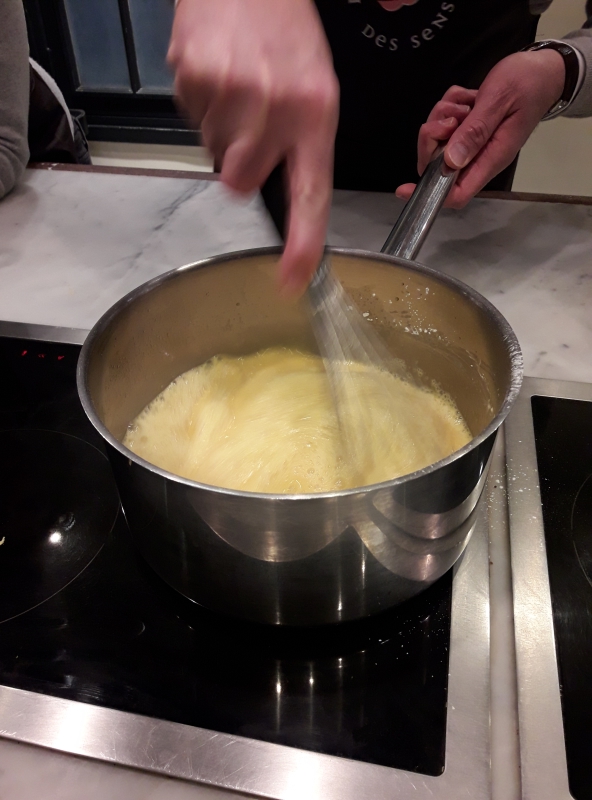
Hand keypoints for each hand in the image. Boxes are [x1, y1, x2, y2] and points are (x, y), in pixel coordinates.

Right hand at [168, 0, 338, 293]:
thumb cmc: (285, 30)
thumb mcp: (315, 86)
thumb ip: (299, 143)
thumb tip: (268, 189)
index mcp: (316, 113)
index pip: (311, 194)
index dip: (302, 243)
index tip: (292, 280)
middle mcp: (275, 108)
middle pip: (239, 183)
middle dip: (241, 164)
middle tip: (253, 123)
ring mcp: (232, 93)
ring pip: (214, 152)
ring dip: (222, 131)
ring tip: (239, 86)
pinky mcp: (194, 78)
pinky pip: (191, 120)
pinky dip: (201, 104)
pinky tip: (218, 73)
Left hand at [396, 50, 564, 207]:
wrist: (544, 69)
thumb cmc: (528, 83)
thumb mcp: (499, 101)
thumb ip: (475, 131)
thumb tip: (451, 162)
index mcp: (491, 158)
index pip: (457, 193)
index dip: (429, 194)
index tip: (404, 188)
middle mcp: (480, 157)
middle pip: (438, 165)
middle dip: (433, 139)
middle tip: (451, 117)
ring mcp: (474, 144)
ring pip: (438, 142)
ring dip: (442, 118)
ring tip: (465, 103)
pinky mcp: (469, 129)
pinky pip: (445, 124)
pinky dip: (449, 107)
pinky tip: (467, 98)